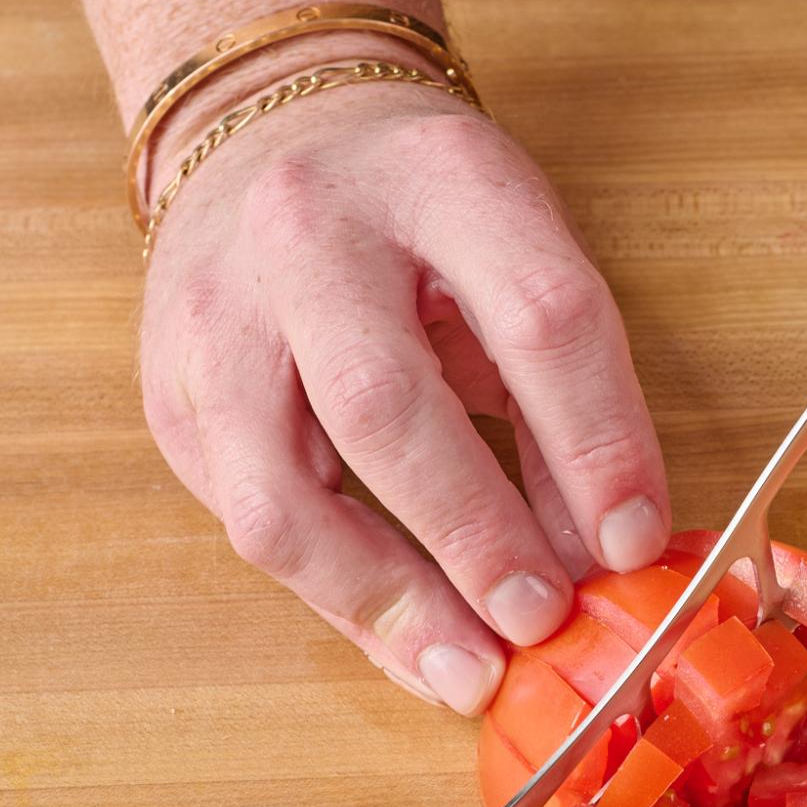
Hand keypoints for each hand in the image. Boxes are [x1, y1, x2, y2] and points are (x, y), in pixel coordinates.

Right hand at [139, 86, 668, 713]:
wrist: (270, 135)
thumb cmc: (425, 216)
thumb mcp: (521, 261)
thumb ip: (564, 403)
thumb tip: (606, 558)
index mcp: (438, 180)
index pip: (536, 320)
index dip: (596, 445)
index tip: (634, 544)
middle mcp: (309, 237)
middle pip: (385, 407)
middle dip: (475, 537)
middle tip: (543, 621)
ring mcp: (217, 319)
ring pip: (283, 493)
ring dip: (389, 602)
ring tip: (471, 670)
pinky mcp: (173, 395)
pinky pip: (250, 524)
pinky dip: (341, 602)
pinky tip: (409, 643)